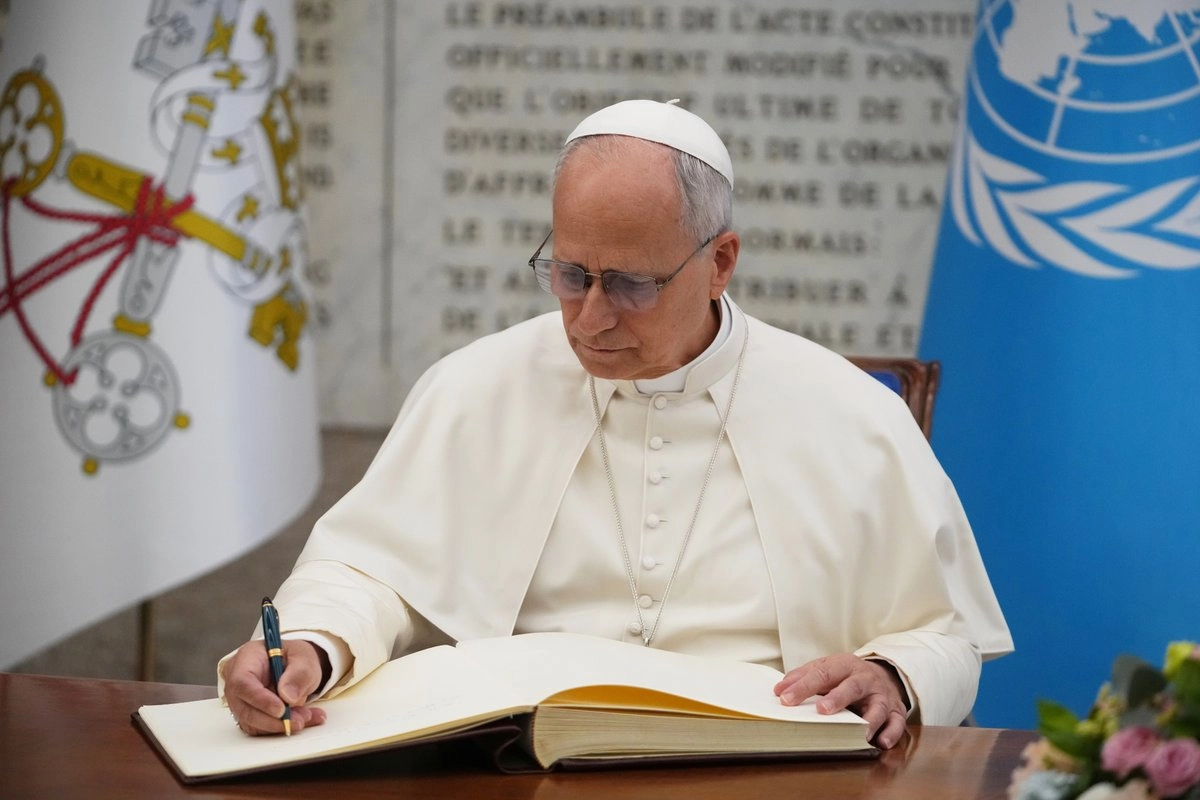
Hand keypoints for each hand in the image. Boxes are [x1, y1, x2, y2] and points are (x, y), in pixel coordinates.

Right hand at [221, 639, 327, 734]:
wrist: (296, 666)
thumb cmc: (294, 657)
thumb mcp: (304, 658)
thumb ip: (299, 674)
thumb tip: (288, 697)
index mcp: (246, 658)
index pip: (242, 682)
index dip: (260, 699)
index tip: (281, 710)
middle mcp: (237, 681)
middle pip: (245, 708)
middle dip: (273, 720)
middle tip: (298, 721)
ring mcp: (241, 700)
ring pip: (253, 723)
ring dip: (280, 725)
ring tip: (305, 717)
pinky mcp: (250, 715)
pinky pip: (262, 728)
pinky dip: (283, 728)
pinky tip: (303, 719)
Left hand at [773, 653, 907, 748]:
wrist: (883, 675)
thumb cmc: (846, 676)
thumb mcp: (825, 668)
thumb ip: (803, 677)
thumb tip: (779, 690)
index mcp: (844, 665)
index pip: (822, 674)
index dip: (803, 687)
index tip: (785, 699)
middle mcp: (865, 679)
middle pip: (852, 687)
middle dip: (837, 698)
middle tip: (822, 710)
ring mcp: (882, 695)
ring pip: (878, 707)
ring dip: (869, 720)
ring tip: (859, 734)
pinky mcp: (896, 711)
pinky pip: (897, 723)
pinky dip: (891, 733)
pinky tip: (880, 743)